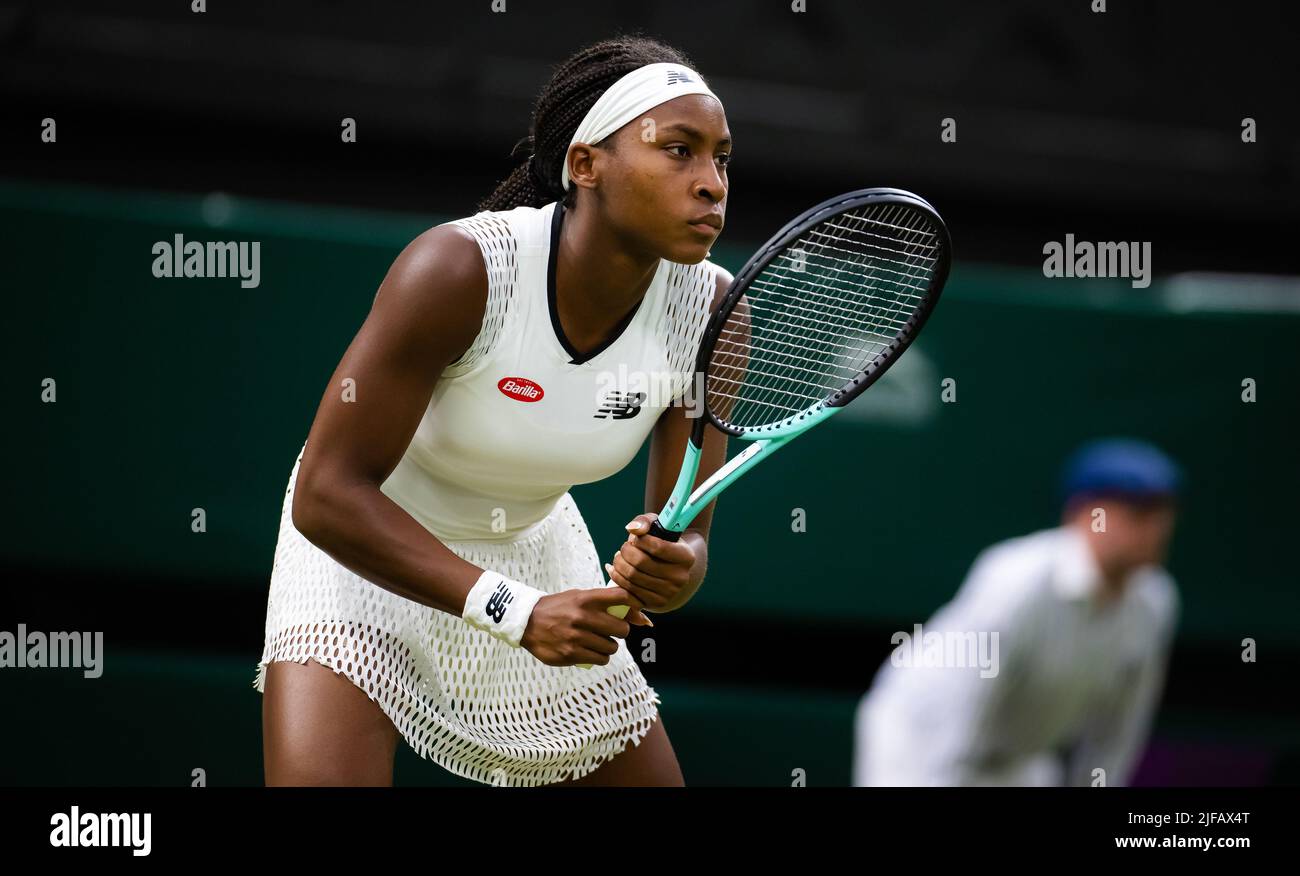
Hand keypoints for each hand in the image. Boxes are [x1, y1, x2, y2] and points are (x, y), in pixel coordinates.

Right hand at [521, 587, 640, 666]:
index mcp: (586, 599)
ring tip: (597, 642)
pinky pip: (600, 659)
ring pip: (612, 648)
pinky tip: (590, 651)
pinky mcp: (571, 654)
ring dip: (608, 646)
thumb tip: (642, 618)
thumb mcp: (579, 597)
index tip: (634, 611)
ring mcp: (576, 637)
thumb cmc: (559, 608)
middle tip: (610, 631)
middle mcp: (582, 617)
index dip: (634, 605)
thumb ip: (606, 604)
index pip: (622, 597)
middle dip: (620, 632)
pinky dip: (599, 657)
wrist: (526, 622)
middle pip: (623, 629)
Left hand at [605, 513, 696, 612]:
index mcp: (686, 557)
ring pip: (632, 577)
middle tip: (623, 547)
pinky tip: (614, 569)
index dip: (640, 540)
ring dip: (618, 564)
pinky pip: (628, 592)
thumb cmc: (662, 542)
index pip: (658, 547)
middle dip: (625, 551)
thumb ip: (644, 521)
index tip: (636, 538)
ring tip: (618, 557)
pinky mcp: (656, 603)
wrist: (670, 567)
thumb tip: (632, 529)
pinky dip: (616, 579)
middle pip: (641, 563)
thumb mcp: (657, 526)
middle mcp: (681, 578)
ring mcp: (669, 593)